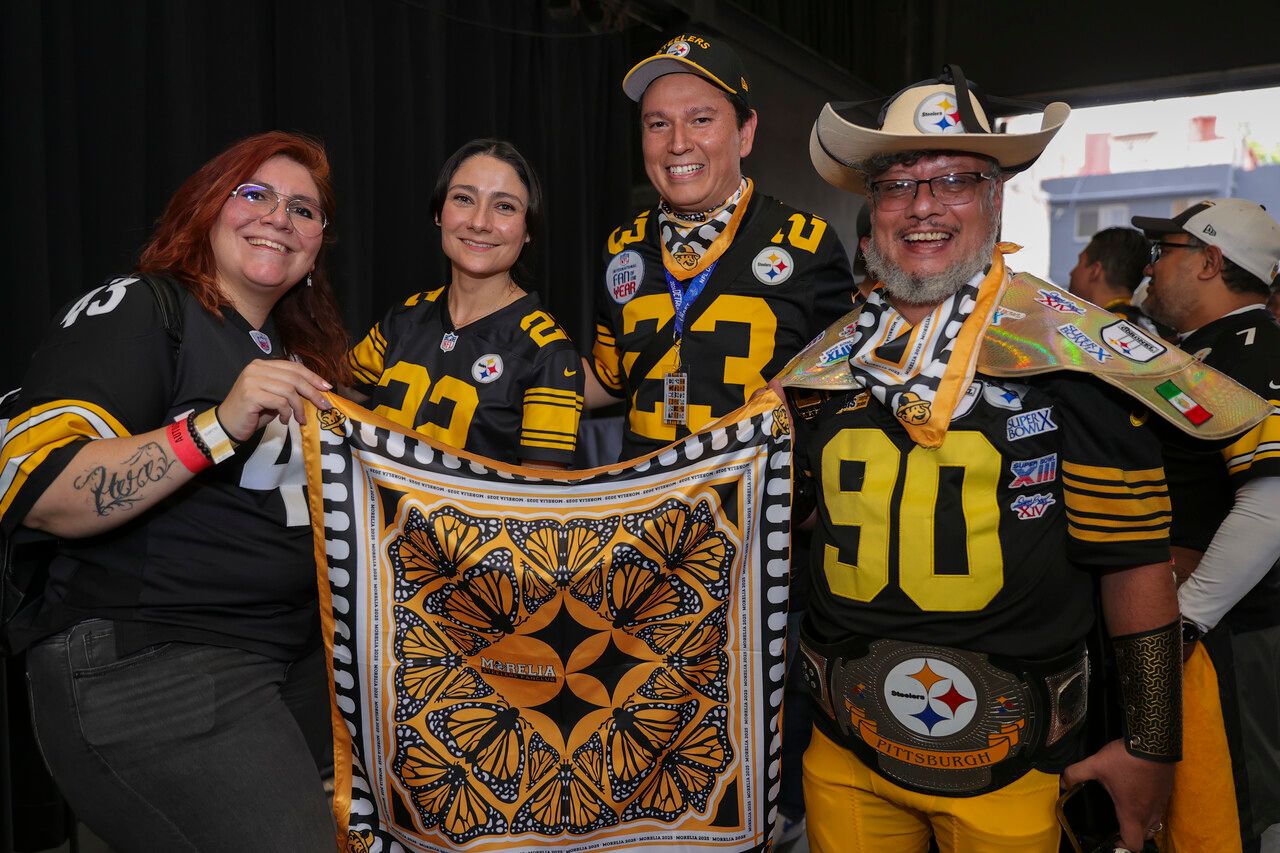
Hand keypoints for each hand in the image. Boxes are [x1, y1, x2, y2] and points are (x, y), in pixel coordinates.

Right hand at [218, 359, 332, 440]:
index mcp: (262, 365)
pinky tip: (283, 420)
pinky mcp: (251, 394)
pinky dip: (286, 413)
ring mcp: (252, 380)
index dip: (312, 377)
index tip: (327, 388)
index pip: (293, 367)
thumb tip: (316, 391)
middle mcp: (256, 369)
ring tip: (300, 419)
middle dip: (312, 392)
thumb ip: (289, 389)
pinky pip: (280, 402)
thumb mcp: (274, 397)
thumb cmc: (253, 412)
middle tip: (323, 406)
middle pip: (294, 378)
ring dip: (299, 408)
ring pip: (289, 391)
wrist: (228, 424)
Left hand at [1061, 739, 1172, 850]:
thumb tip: (1063, 782)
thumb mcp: (1096, 764)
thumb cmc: (1126, 758)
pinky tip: (1139, 796)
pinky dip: (1151, 810)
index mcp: (1132, 812)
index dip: (1122, 846)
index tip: (1112, 838)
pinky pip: (1160, 810)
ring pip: (1155, 824)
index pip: (1134, 844)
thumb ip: (1076, 774)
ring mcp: (1161, 803)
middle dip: (1133, 835)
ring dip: (1143, 824)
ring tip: (1128, 811)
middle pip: (1145, 837)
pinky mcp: (1167, 792)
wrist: (1154, 742)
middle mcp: (1150, 812)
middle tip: (1119, 825)